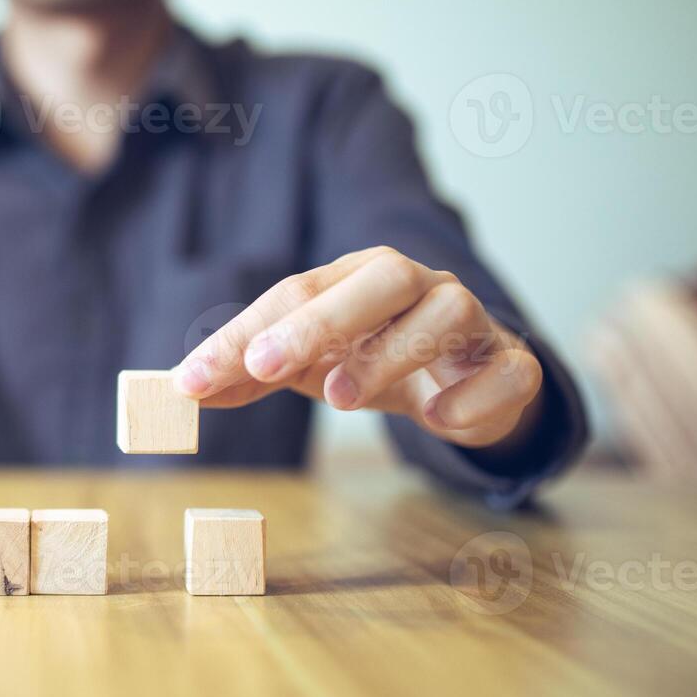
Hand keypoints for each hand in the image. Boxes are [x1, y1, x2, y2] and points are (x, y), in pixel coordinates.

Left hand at [173, 246, 543, 450]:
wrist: (471, 383)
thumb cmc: (377, 358)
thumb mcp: (309, 364)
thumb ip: (252, 374)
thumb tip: (185, 388)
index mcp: (357, 278)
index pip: (295, 294)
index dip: (243, 335)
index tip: (193, 378)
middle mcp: (416, 286)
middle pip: (379, 280)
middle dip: (320, 321)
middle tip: (265, 366)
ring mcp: (472, 322)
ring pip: (446, 312)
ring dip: (392, 352)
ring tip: (341, 398)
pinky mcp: (511, 366)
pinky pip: (506, 370)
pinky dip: (473, 393)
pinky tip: (438, 418)